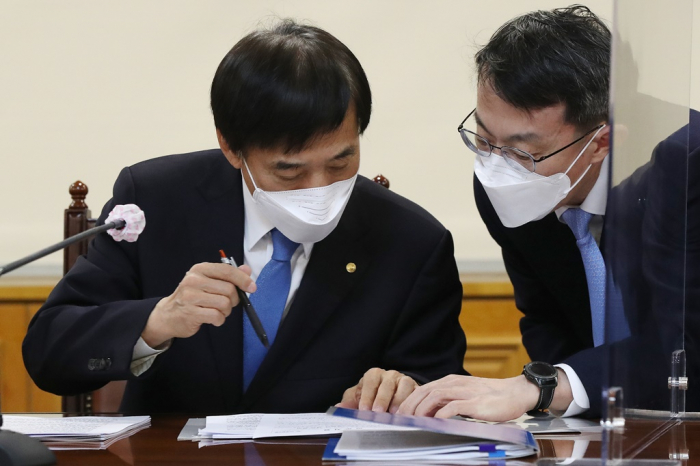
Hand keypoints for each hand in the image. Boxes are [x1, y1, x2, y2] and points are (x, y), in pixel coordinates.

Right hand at [142, 262, 255, 346]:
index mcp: (200, 269)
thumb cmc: (192, 297)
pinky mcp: (190, 312)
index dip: (243, 279)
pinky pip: (217, 316)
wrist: (168, 315)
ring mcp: (190, 296)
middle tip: (227, 304)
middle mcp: (194, 280)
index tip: (252, 287)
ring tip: (218, 311)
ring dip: (226, 311)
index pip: (227, 271)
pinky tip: (213, 319)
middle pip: (229, 289)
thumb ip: (228, 275)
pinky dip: (219, 320)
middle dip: (234, 300)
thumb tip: (247, 269)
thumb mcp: (208, 282)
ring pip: (224, 304)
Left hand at [336, 368, 417, 413]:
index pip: (370, 381)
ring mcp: (403, 379)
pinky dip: (410, 401)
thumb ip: (349, 402)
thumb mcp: (358, 397)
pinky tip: (405, 412)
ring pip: (402, 385)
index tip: (364, 409)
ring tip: (393, 414)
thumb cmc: (372, 396)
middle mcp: (389, 375)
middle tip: (378, 413)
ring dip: (398, 400)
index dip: (367, 395)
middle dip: (381, 399)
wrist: (392, 396)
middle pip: (386, 384)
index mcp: (373, 374)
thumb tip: (338, 407)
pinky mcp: (415, 387)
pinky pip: (414, 392)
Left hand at [397, 374, 540, 421]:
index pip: (423, 389)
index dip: (409, 401)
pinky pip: (454, 406)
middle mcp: (454, 384)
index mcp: (450, 382)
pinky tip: (435, 422)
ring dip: (421, 409)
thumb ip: (448, 401)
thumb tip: (429, 413)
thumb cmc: (490, 398)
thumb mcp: (465, 396)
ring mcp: (465, 392)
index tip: (400, 414)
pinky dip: (441, 414)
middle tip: (401, 419)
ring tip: (414, 421)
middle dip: (410, 405)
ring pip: (435, 396)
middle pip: (424, 391)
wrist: (515, 393)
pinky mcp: (475, 402)